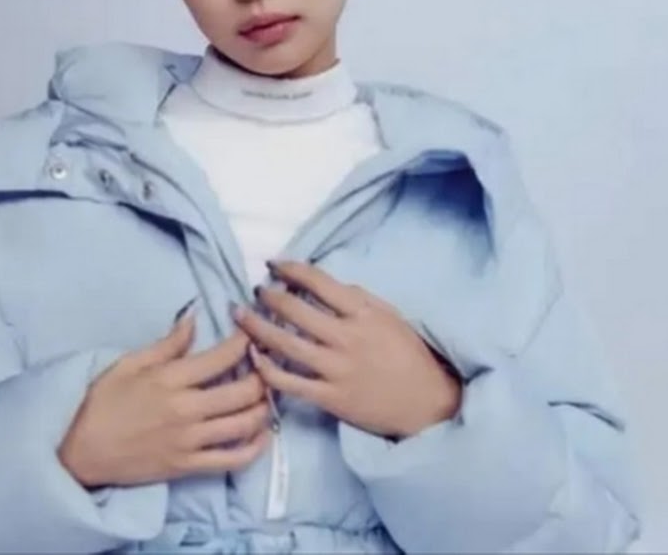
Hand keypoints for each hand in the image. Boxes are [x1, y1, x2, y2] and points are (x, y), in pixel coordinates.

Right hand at [58, 312, 272, 487]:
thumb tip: (195, 317)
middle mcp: (186, 410)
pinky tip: (262, 432)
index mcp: (171, 379)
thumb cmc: (101, 401)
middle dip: (263, 374)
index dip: (245, 341)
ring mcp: (189, 441)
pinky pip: (233, 460)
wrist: (78, 451)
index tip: (253, 332)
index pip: (223, 357)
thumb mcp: (130, 362)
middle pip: (244, 391)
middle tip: (267, 363)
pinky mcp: (188, 467)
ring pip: (244, 424)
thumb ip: (168, 343)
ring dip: (264, 406)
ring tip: (268, 393)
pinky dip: (255, 447)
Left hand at [233, 260, 461, 439]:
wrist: (428, 404)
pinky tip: (253, 354)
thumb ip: (357, 298)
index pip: (318, 282)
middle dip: (268, 295)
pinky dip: (266, 367)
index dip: (290, 269)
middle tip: (256, 289)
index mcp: (362, 313)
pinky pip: (288, 382)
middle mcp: (346, 338)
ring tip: (240, 314)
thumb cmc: (408, 354)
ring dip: (256, 326)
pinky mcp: (329, 398)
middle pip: (295, 310)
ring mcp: (336, 369)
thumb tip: (322, 285)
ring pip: (285, 344)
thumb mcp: (389, 316)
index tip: (273, 263)